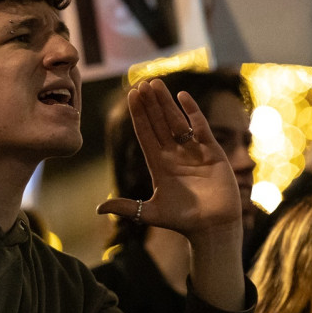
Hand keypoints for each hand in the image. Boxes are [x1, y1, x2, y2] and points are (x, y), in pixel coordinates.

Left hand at [96, 78, 240, 242]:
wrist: (213, 228)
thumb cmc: (183, 222)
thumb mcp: (149, 214)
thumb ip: (126, 207)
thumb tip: (98, 208)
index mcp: (159, 165)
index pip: (145, 134)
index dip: (138, 115)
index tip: (131, 96)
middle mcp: (174, 154)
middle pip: (159, 123)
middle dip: (150, 104)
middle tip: (142, 84)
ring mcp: (193, 151)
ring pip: (177, 121)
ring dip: (166, 103)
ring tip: (157, 84)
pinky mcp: (212, 152)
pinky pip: (201, 127)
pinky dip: (193, 112)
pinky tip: (183, 97)